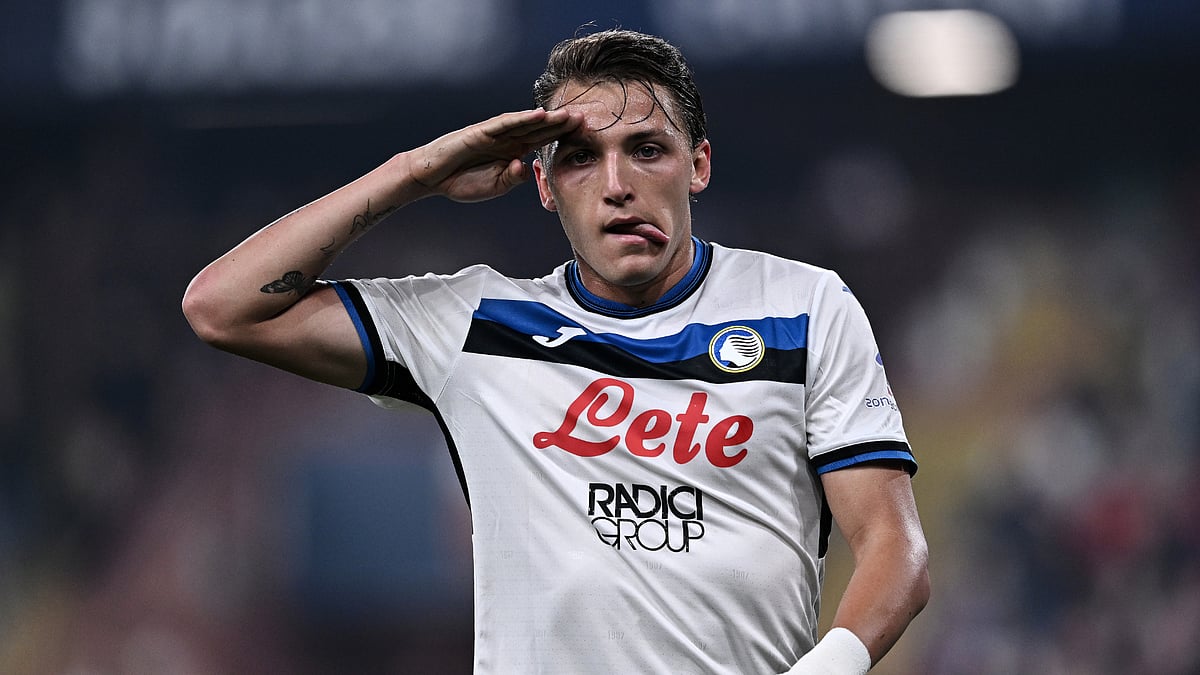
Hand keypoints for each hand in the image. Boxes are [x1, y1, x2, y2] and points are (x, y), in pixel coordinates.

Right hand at [407, 108, 580, 202]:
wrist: (433, 178)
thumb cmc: (462, 181)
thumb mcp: (495, 186)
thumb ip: (512, 178)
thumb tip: (525, 168)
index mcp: (513, 152)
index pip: (542, 142)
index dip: (562, 138)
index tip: (585, 136)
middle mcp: (508, 139)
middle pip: (540, 130)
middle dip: (562, 125)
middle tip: (586, 119)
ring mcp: (495, 134)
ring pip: (526, 124)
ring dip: (548, 119)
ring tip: (568, 115)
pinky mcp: (481, 132)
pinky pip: (505, 124)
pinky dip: (521, 119)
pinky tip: (538, 115)